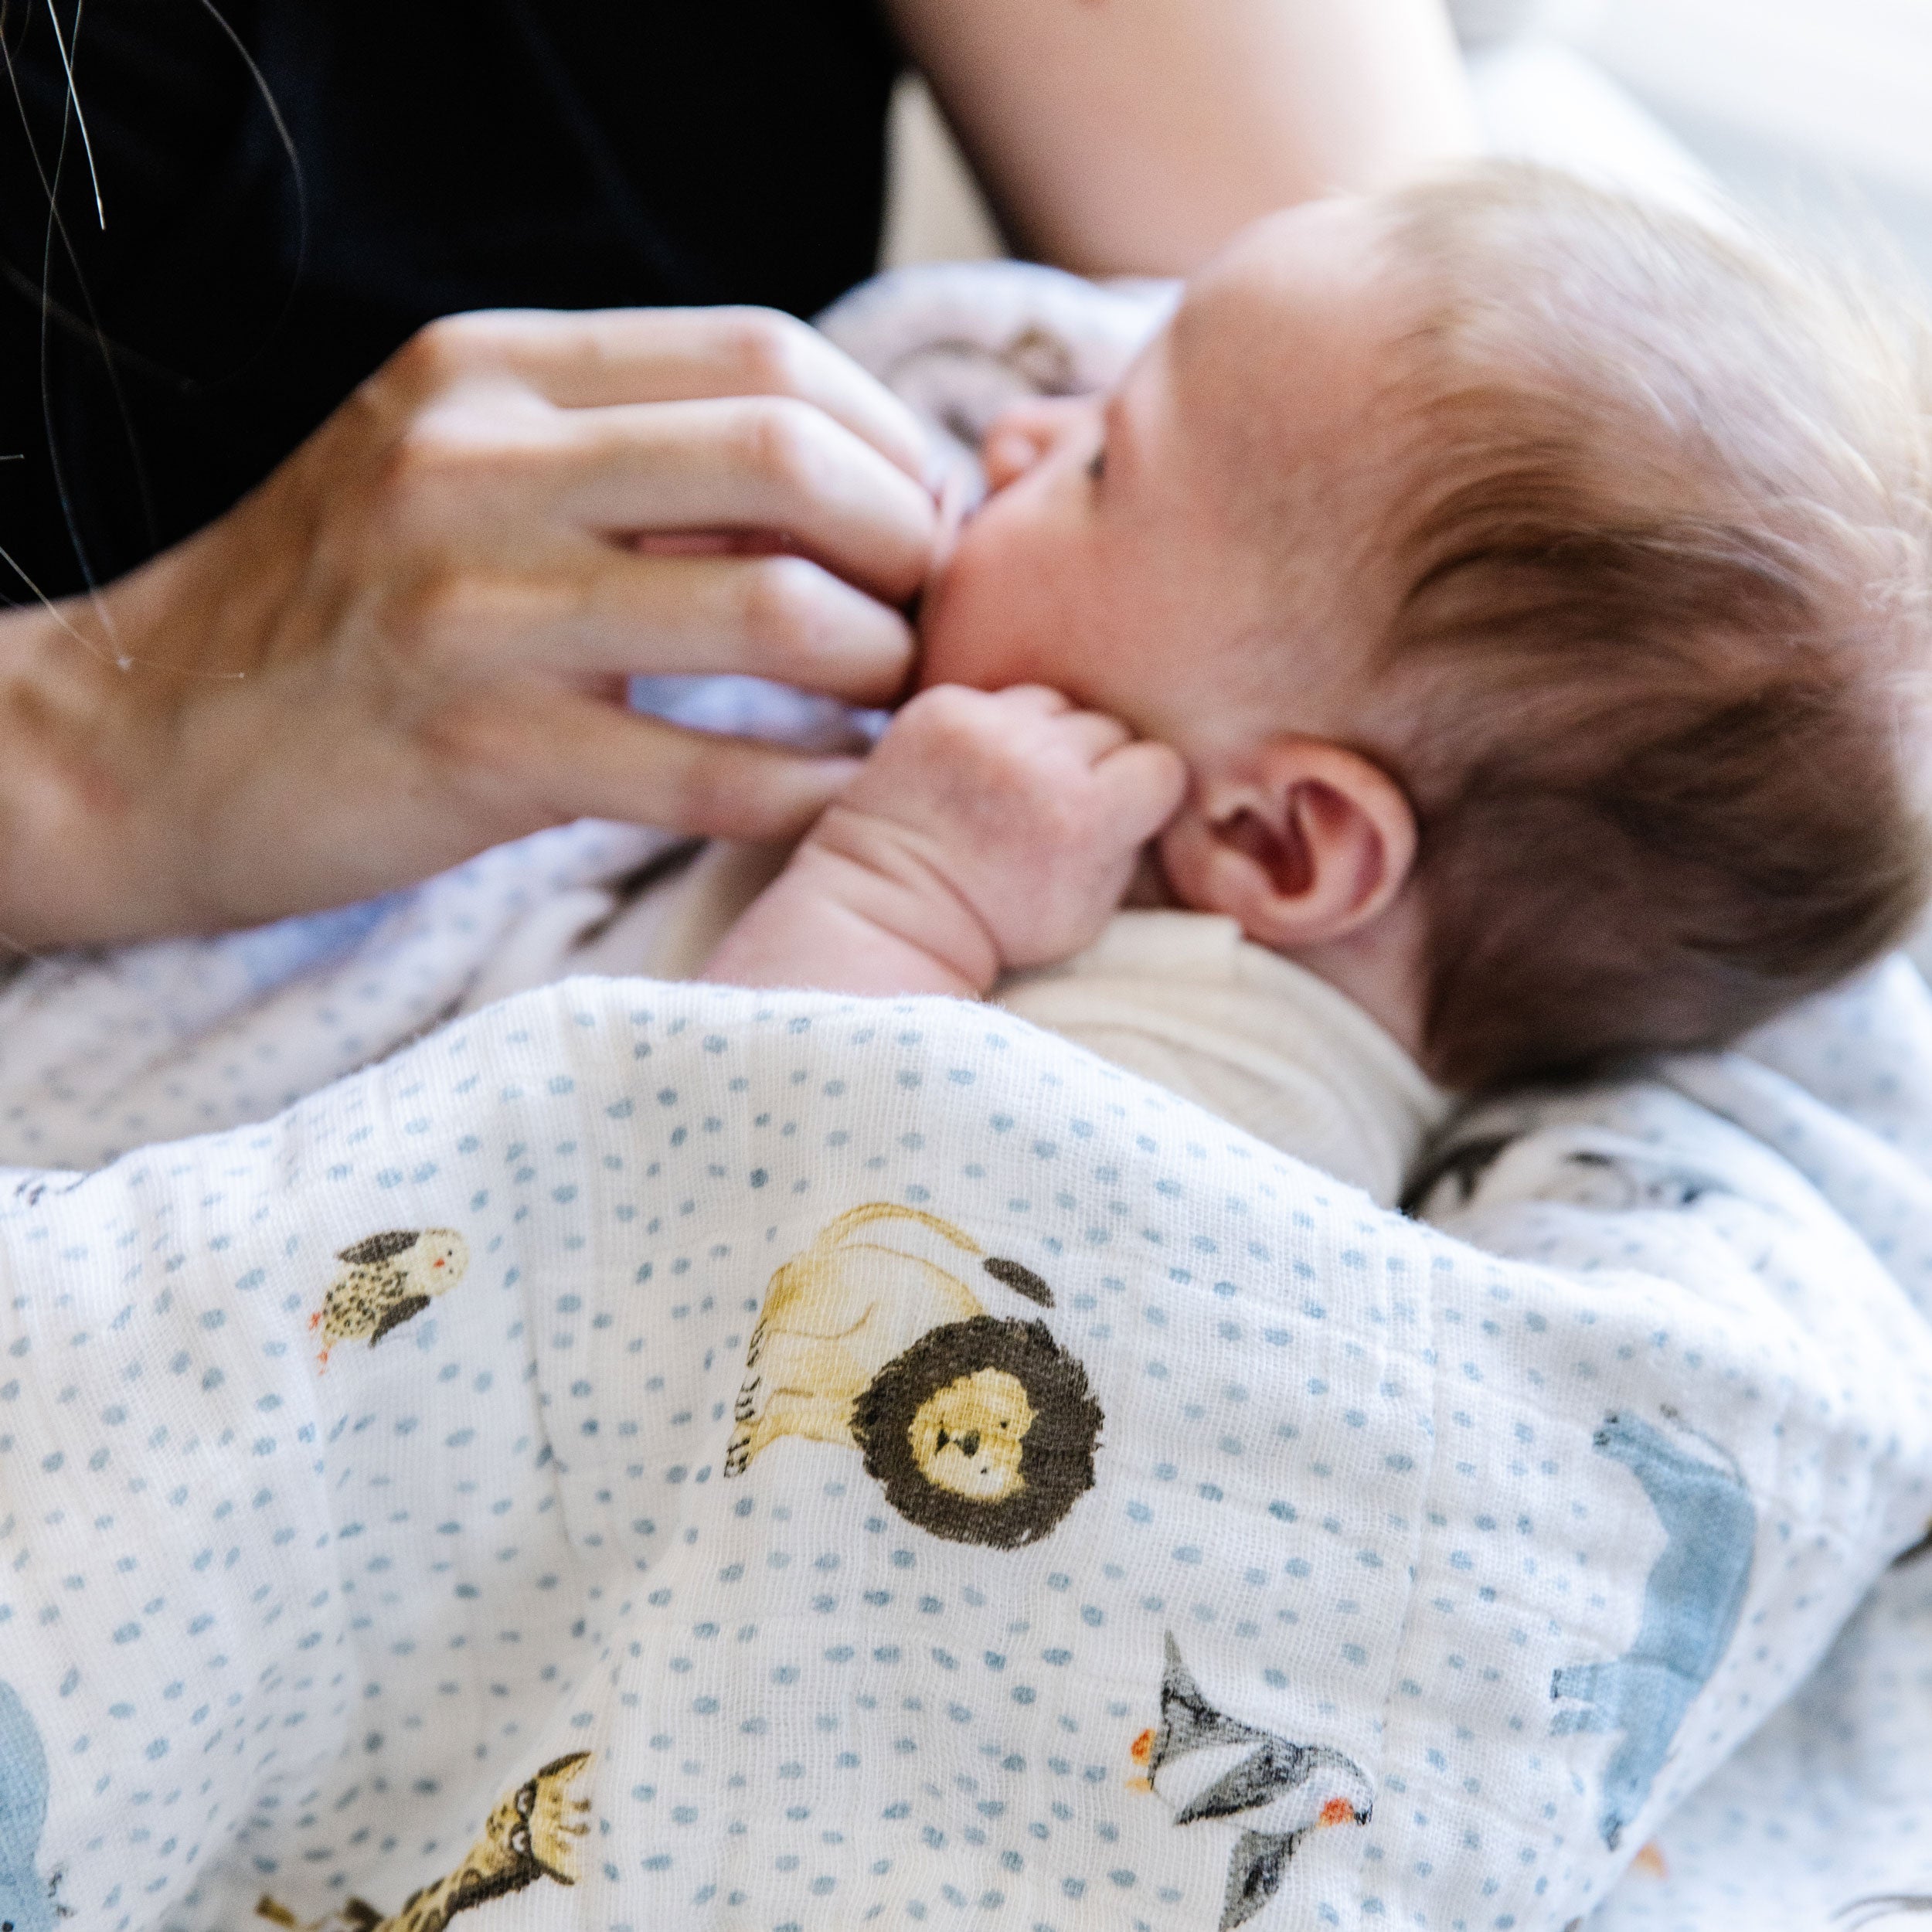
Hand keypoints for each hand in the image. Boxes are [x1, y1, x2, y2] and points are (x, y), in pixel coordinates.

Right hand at [0, 307, 937, 945]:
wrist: (139, 742)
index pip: (763, 357)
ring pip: (767, 612)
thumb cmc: (336, 612)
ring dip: (871, 665)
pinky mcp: (474, 753)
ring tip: (884, 698)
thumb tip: (836, 478)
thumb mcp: (455, 470)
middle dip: (903, 539)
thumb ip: (622, 452)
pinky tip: (833, 788)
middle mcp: (480, 463)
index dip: (884, 441)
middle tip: (921, 610)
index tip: (915, 518)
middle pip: (788, 458)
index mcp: (493, 372)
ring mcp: (473, 609)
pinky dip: (803, 783)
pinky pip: (704, 771)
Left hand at [800, 683, 1187, 985]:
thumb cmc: (1002, 921)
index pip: (1159, 765)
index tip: (1115, 818)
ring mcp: (985, 726)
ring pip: (1057, 704)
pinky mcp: (942, 708)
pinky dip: (996, 728)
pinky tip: (977, 769)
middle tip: (1059, 806)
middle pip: (1109, 729)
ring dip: (1048, 737)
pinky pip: (1000, 698)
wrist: (895, 907)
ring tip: (1017, 784)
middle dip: (1095, 765)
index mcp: (1085, 817)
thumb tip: (1157, 787)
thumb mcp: (1093, 909)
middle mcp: (1038, 760)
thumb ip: (1131, 842)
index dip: (1141, 794)